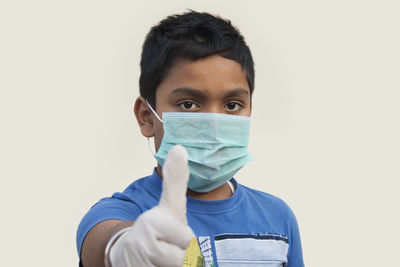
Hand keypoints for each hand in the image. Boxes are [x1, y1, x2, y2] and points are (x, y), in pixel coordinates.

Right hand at [107, 145, 194, 266]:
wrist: (126, 251)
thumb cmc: (156, 228)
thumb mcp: (169, 204)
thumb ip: (176, 180)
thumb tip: (180, 148)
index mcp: (153, 223)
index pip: (189, 241)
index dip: (185, 239)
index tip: (172, 234)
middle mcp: (144, 247)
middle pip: (186, 260)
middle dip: (181, 255)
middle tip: (167, 246)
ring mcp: (140, 264)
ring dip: (174, 264)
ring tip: (163, 257)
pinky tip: (158, 264)